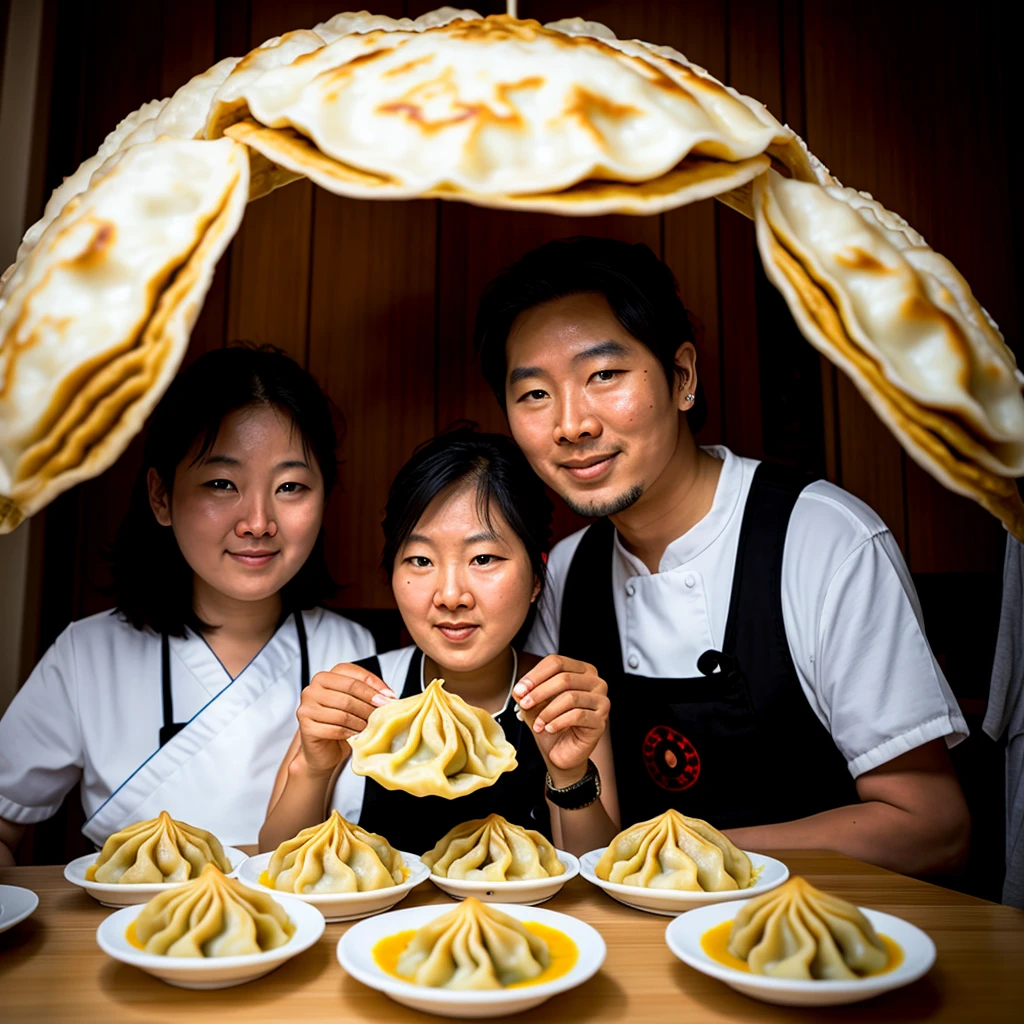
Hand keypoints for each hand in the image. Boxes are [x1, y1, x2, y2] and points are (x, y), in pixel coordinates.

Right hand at [295, 663, 396, 774]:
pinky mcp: (306, 726)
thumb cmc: (340, 724)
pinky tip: (358, 735)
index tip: (389, 697)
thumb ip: (368, 694)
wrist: (323, 750)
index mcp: (325, 677)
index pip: (353, 675)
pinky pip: (335, 728)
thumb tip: (389, 696)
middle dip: (370, 703)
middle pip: (349, 691)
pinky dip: (351, 733)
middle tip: (384, 713)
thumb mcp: (355, 704)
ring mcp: (306, 707)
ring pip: (343, 711)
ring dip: (362, 720)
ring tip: (372, 726)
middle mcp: (312, 689)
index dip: (374, 685)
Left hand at [512, 655, 609, 783]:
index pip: (557, 662)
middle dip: (539, 692)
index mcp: (581, 670)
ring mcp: (601, 701)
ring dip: (548, 711)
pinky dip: (558, 722)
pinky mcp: (600, 721)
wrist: (562, 751)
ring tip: (537, 724)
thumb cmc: (552, 723)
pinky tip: (549, 728)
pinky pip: (577, 716)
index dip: (535, 675)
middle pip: (564, 678)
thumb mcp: (535, 705)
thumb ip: (527, 693)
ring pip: (570, 697)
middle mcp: (596, 682)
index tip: (519, 690)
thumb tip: (519, 689)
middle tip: (524, 704)